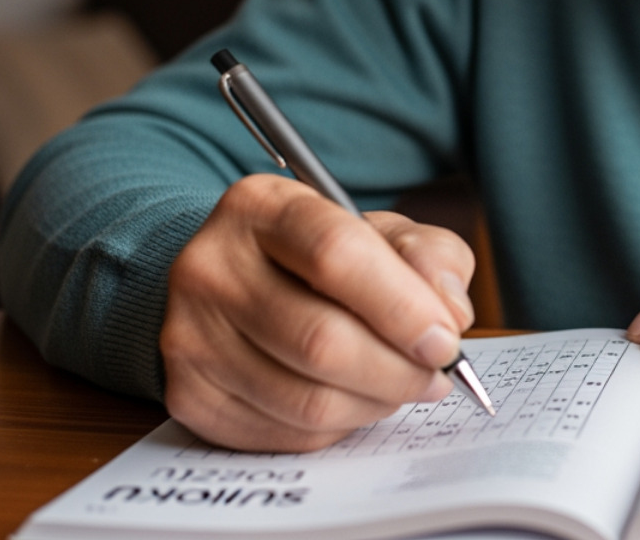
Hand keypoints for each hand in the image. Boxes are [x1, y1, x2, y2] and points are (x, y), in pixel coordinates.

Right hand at [161, 174, 475, 451]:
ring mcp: (190, 334)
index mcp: (261, 206)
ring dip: (375, 403)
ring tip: (402, 386)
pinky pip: (286, 433)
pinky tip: (354, 398)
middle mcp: (210, 266)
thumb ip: (429, 257)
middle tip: (437, 376)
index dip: (401, 306)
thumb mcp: (380, 232)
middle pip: (320, 339)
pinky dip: (338, 426)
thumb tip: (450, 313)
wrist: (232, 283)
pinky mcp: (189, 395)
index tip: (445, 339)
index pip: (335, 254)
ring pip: (307, 399)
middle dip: (398, 369)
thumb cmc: (319, 257)